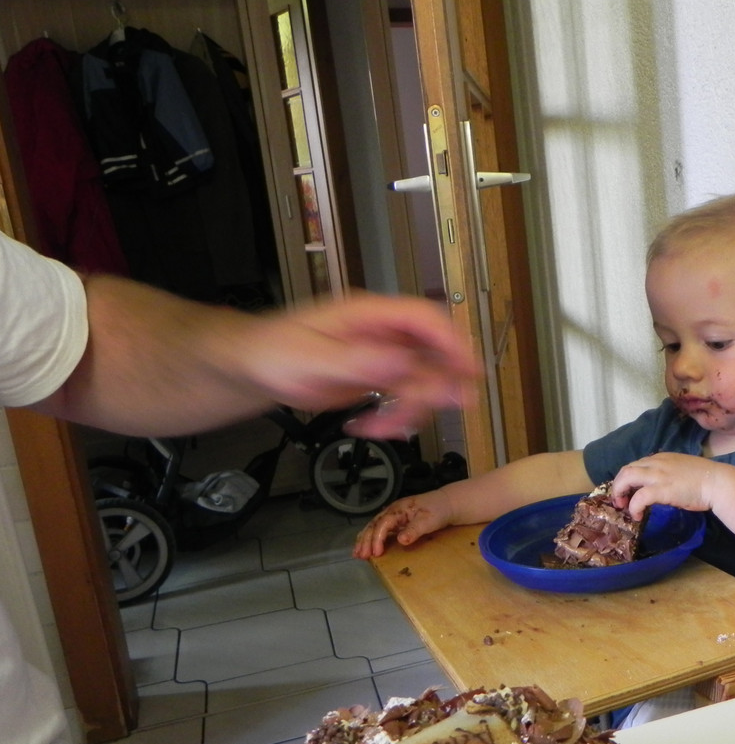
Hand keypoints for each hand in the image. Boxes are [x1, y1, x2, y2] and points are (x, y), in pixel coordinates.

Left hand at [245, 291, 479, 439]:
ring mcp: (382, 357)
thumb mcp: (311, 359)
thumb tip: (403, 361)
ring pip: (421, 382)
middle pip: (432, 354)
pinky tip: (370, 427)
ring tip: (380, 428)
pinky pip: (402, 399)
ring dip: (410, 410)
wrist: (255, 366)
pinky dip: (393, 419)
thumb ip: (358, 361)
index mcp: (368, 315)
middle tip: (457, 405)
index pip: (423, 319)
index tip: (469, 368)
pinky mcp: (377, 379)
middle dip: (442, 383)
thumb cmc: (274, 351)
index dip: (451, 341)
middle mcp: (382, 334)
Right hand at [353, 493, 451, 557]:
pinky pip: (379, 529)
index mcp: (399, 509)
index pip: (383, 524)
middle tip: (361, 555)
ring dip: (364, 540)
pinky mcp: (396, 521)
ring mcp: (393, 516)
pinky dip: (371, 538)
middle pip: (374, 525)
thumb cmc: (439, 510)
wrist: (447, 504)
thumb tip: (401, 540)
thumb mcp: (429, 521)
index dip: (378, 538)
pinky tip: (366, 547)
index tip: (376, 553)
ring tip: (357, 553)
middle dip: (366, 540)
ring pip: (374, 526)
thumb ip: (415, 529)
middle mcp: (392, 511)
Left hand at [607, 452, 722, 518]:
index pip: (636, 465)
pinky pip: (640, 497)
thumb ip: (668, 473)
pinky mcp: (662, 489)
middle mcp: (656, 463)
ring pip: (627, 478)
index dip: (627, 479)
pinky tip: (637, 515)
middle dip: (618, 485)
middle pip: (626, 470)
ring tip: (624, 507)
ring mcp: (658, 475)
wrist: (718, 482)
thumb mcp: (681, 470)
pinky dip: (634, 506)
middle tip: (620, 501)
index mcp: (661, 458)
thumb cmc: (705, 479)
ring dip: (620, 492)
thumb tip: (660, 486)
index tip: (627, 492)